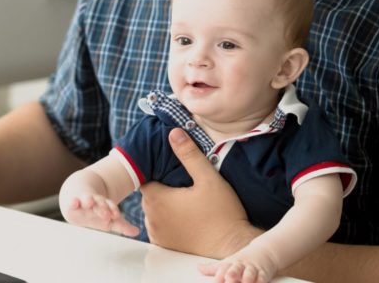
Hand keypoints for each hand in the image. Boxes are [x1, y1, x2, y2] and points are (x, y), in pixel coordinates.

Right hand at [61, 193, 139, 236]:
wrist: (79, 201)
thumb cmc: (97, 213)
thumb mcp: (109, 220)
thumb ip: (122, 226)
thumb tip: (137, 232)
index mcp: (105, 205)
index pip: (111, 206)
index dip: (113, 210)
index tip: (116, 215)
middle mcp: (96, 201)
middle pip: (100, 203)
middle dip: (103, 208)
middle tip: (105, 214)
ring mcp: (84, 201)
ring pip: (87, 199)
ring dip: (89, 200)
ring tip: (90, 202)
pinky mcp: (73, 203)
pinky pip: (73, 201)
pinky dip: (73, 201)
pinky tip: (74, 202)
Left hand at [140, 128, 257, 257]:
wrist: (232, 246)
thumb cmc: (222, 212)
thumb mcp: (208, 178)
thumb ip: (189, 155)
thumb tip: (174, 133)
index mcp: (157, 200)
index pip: (145, 178)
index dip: (157, 171)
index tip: (171, 168)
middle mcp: (152, 219)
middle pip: (150, 194)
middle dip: (162, 187)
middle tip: (183, 182)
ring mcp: (158, 235)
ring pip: (155, 211)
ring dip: (165, 205)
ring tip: (185, 199)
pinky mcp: (166, 245)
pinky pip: (161, 226)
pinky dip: (169, 220)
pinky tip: (185, 215)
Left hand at [199, 248, 276, 282]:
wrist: (264, 251)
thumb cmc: (241, 262)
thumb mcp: (227, 263)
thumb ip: (213, 268)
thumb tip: (198, 268)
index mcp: (230, 264)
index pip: (222, 269)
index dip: (218, 276)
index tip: (216, 282)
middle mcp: (240, 266)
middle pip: (235, 269)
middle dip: (232, 274)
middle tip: (228, 279)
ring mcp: (252, 269)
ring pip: (250, 273)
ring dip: (247, 278)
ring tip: (245, 282)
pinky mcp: (264, 273)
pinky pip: (263, 277)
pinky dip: (261, 281)